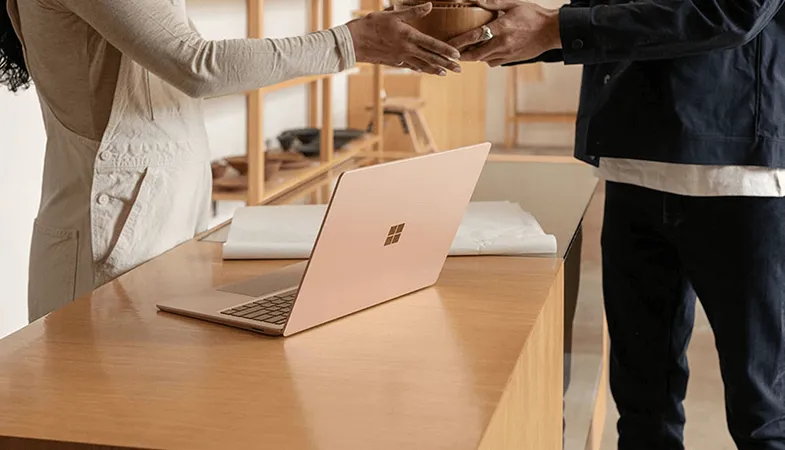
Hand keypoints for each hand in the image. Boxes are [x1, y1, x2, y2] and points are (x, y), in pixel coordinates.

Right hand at [346, 3, 461, 75]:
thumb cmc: (372, 24)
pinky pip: (411, 66)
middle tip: (459, 69)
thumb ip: (413, 12)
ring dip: (435, 69)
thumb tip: (429, 5)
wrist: (354, 42)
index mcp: (409, 36)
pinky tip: (426, 71)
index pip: (432, 44)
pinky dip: (420, 69)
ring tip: (445, 73)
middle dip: (446, 64)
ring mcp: (401, 58)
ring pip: (422, 65)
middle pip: (431, 58)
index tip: (457, 55)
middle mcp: (407, 50)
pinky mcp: (394, 62)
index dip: (446, 50)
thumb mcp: (393, 14)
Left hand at [447, 0, 560, 66]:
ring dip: (473, 57)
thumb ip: (493, 3)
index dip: (460, 42)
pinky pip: (493, 62)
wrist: (551, 31)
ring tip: (464, 53)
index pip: (475, 36)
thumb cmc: (533, 15)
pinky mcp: (512, 59)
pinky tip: (484, 53)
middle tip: (452, 54)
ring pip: (483, 59)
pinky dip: (486, 59)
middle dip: (462, 55)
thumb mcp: (513, 4)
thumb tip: (475, 0)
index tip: (449, 45)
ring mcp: (507, 53)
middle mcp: (503, 43)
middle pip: (475, 54)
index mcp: (502, 27)